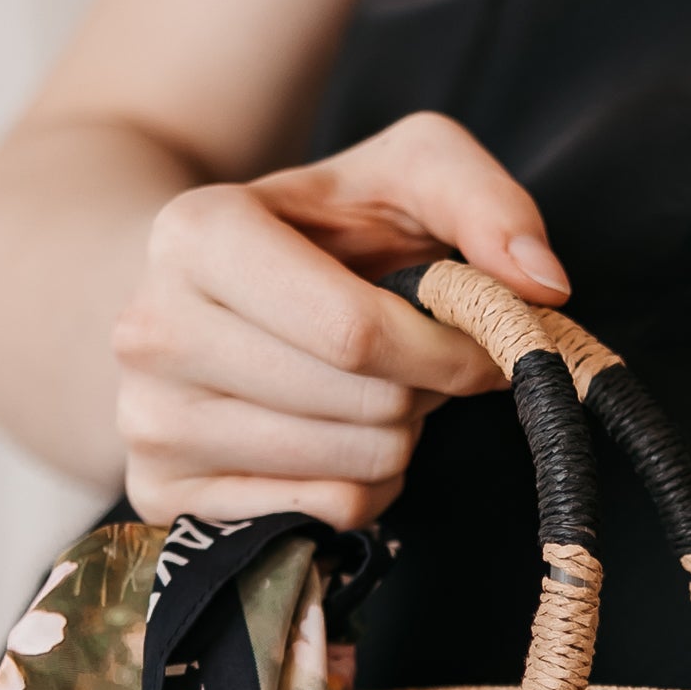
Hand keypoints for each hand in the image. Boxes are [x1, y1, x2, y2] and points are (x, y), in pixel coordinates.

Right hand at [113, 111, 566, 529]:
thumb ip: (484, 202)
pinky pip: (323, 514)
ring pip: (349, 470)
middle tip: (417, 360)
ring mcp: (148, 421)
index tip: (477, 339)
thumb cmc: (317, 229)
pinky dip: (363, 484)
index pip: (354, 332)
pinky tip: (338, 433)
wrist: (197, 289)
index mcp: (197, 233)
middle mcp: (151, 331)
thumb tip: (542, 286)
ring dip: (399, 438)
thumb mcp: (404, 175)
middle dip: (424, 390)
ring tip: (372, 389)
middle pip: (362, 406)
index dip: (442, 348)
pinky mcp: (160, 491)